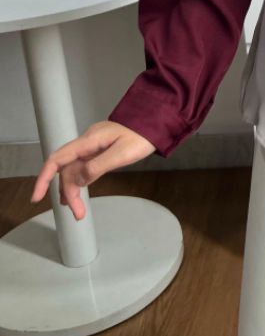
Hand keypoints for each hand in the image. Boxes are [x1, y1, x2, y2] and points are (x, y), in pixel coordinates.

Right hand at [30, 121, 156, 221]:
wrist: (156, 122)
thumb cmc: (141, 136)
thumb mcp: (122, 153)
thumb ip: (98, 166)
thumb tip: (77, 181)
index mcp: (89, 140)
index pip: (58, 159)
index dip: (44, 178)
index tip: (37, 197)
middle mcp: (87, 142)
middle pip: (67, 168)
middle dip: (67, 191)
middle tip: (77, 213)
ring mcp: (93, 146)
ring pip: (75, 169)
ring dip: (73, 189)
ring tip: (76, 210)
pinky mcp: (100, 150)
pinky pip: (84, 167)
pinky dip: (80, 181)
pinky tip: (79, 192)